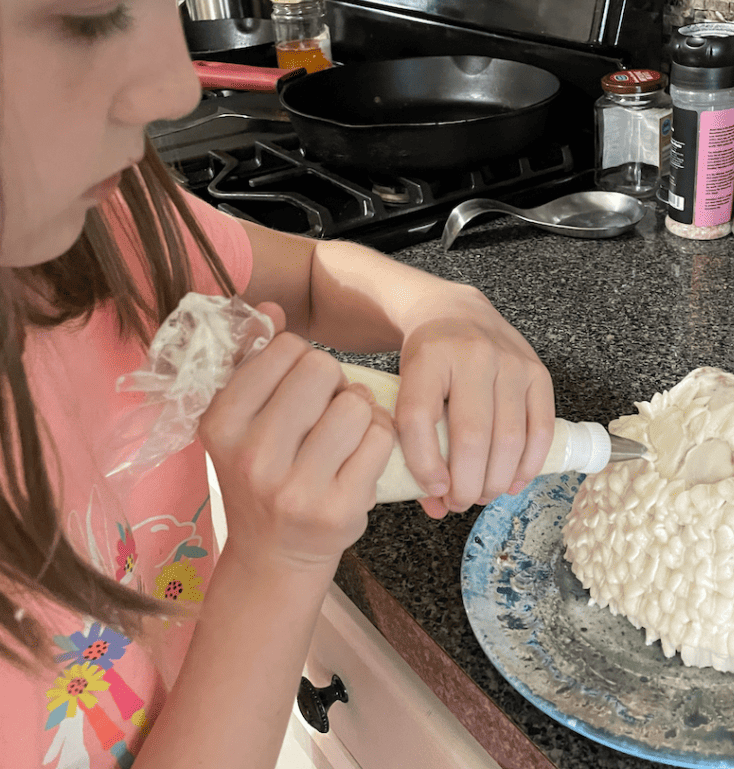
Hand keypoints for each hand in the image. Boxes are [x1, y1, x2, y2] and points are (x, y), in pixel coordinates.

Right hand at [198, 302, 394, 571]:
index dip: (302, 360)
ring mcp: (295, 488)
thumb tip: (272, 307)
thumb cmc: (261, 475)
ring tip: (345, 434)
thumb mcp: (239, 421)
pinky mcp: (337, 510)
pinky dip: (380, 440)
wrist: (273, 557)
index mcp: (220, 423)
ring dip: (361, 411)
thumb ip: (251, 360)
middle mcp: (252, 457)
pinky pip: (381, 439)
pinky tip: (361, 457)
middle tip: (326, 411)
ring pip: (357, 403)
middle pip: (323, 369)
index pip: (285, 349)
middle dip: (333, 382)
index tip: (296, 389)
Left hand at [393, 285, 554, 516]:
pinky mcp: (538, 372)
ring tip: (483, 494)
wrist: (454, 311)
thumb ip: (413, 443)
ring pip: (509, 438)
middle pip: (471, 436)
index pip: (420, 419)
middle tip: (459, 502)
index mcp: (428, 357)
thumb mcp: (405, 386)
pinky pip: (541, 429)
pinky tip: (514, 480)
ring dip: (497, 481)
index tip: (433, 490)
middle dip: (466, 485)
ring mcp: (511, 362)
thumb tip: (436, 504)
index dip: (425, 465)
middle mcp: (473, 355)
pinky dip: (529, 464)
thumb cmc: (427, 357)